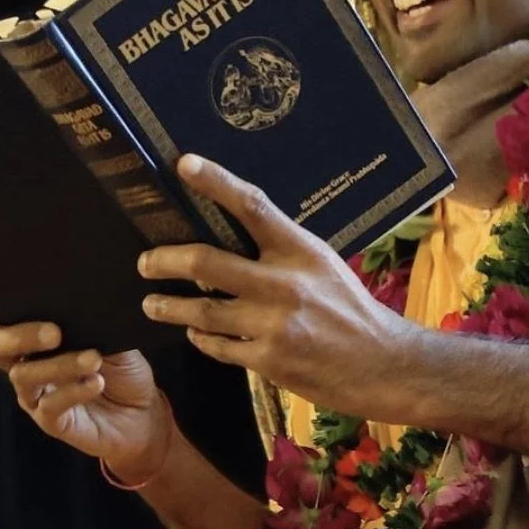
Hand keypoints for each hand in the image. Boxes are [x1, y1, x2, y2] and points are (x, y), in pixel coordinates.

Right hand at [0, 292, 172, 481]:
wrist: (142, 412)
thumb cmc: (121, 368)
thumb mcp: (108, 336)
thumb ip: (87, 319)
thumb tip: (79, 294)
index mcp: (30, 339)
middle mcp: (24, 364)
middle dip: (16, 335)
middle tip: (54, 332)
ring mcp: (34, 395)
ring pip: (24, 375)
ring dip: (59, 365)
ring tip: (93, 359)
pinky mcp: (51, 422)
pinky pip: (51, 406)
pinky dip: (74, 391)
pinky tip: (96, 382)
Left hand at [137, 155, 414, 417]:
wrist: (383, 364)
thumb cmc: (352, 311)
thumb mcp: (324, 266)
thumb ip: (282, 252)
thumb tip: (235, 236)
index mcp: (300, 251)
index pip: (252, 206)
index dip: (216, 182)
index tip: (183, 164)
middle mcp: (284, 284)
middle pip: (207, 262)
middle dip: (165, 260)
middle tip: (145, 261)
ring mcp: (273, 325)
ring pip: (202, 310)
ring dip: (170, 305)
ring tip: (151, 302)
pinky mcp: (268, 360)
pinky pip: (218, 346)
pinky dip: (201, 338)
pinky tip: (194, 333)